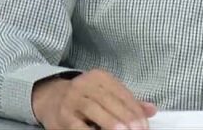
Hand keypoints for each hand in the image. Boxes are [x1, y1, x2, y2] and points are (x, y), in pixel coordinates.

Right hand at [31, 68, 157, 129]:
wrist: (50, 98)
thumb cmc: (84, 98)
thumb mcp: (106, 94)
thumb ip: (128, 102)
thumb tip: (152, 110)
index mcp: (100, 77)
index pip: (122, 93)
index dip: (135, 110)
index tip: (144, 126)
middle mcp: (85, 84)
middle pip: (109, 100)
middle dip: (126, 117)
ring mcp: (72, 99)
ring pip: (94, 109)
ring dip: (110, 123)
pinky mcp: (62, 115)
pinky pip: (77, 124)